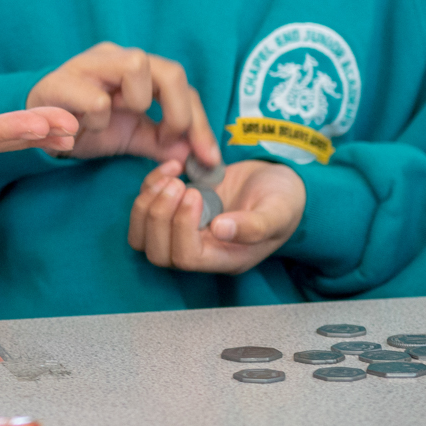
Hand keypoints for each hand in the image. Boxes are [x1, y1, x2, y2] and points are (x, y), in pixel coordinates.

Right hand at [27, 43, 219, 170]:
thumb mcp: (132, 135)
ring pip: (135, 66)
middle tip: (167, 139)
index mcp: (138, 69)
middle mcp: (117, 57)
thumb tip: (199, 158)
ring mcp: (89, 64)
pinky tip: (85, 128)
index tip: (208, 158)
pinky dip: (99, 120)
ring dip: (136, 103)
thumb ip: (164, 143)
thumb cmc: (86, 125)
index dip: (200, 123)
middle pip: (169, 70)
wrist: (35, 128)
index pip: (183, 86)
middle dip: (178, 112)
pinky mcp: (61, 81)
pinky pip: (97, 99)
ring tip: (117, 119)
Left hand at [126, 157, 304, 274]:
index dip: (182, 226)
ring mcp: (184, 233)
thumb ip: (255, 225)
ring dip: (147, 205)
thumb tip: (221, 230)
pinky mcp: (174, 212)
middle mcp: (201, 251)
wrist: (277, 182)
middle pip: (158, 253)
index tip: (194, 192)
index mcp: (225, 258)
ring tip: (170, 177)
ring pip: (142, 237)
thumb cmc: (283, 200)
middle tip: (178, 184)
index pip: (187, 257)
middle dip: (159, 216)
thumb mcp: (278, 211)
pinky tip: (172, 167)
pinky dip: (149, 186)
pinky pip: (144, 210)